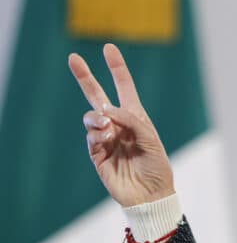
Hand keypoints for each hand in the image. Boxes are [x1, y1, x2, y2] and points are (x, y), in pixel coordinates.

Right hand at [68, 43, 174, 206]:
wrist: (151, 194)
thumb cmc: (157, 167)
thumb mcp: (151, 139)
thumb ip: (131, 121)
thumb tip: (106, 111)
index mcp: (135, 117)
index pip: (123, 87)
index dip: (116, 68)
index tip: (109, 48)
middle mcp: (118, 124)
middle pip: (97, 96)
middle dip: (85, 77)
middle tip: (73, 58)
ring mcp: (106, 138)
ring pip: (92, 117)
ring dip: (97, 117)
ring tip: (107, 126)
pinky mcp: (97, 155)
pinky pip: (92, 137)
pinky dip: (98, 134)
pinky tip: (106, 137)